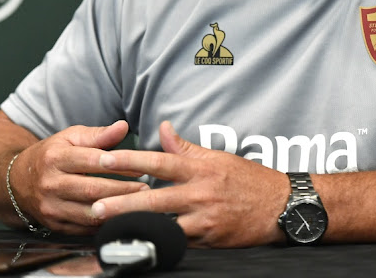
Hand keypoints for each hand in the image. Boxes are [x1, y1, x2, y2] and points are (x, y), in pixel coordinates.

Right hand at [10, 120, 147, 234]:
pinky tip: (121, 218)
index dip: (115, 164)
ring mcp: (51, 207)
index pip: (90, 161)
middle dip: (121, 190)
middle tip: (145, 189)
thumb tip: (123, 126)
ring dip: (116, 210)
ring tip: (139, 205)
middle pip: (91, 189)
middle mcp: (51, 184)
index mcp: (56, 158)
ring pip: (88, 212)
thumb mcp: (71, 137)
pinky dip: (104, 224)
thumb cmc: (52, 154)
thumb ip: (99, 134)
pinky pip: (83, 228)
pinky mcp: (54, 225)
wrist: (17, 181)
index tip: (139, 167)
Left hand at [90, 121, 289, 247]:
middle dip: (122, 203)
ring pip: (163, 225)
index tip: (106, 160)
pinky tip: (141, 246)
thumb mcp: (217, 157)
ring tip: (110, 232)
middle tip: (96, 207)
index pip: (159, 160)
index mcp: (200, 168)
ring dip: (135, 228)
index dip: (131, 160)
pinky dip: (159, 244)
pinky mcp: (209, 240)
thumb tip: (162, 128)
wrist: (280, 206)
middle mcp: (200, 192)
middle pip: (154, 198)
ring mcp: (204, 218)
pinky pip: (179, 243)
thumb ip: (185, 147)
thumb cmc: (248, 179)